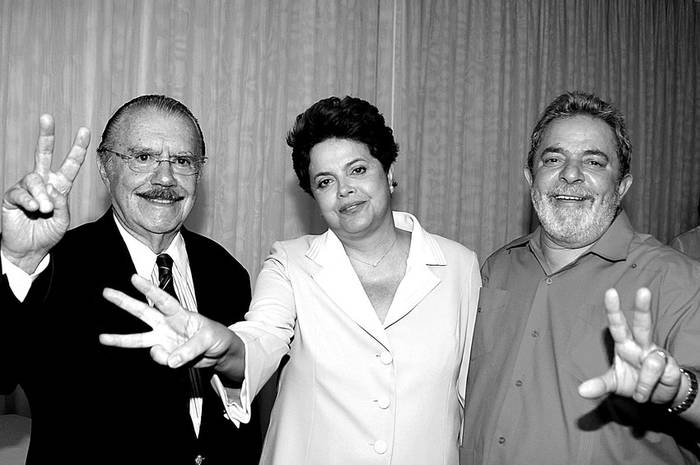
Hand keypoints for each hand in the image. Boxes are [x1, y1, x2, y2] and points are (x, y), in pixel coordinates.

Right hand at [1, 114, 89, 272]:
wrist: (31, 250)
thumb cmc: (48, 233)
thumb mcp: (62, 220)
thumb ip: (61, 205)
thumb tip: (54, 189)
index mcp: (59, 186)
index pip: (70, 164)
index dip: (77, 149)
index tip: (84, 131)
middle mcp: (43, 182)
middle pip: (43, 154)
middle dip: (46, 135)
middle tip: (47, 117)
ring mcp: (26, 188)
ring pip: (34, 179)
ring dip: (41, 195)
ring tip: (43, 210)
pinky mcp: (12, 197)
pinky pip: (20, 193)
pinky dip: (29, 200)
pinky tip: (33, 209)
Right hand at [99, 274, 244, 374]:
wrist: (219, 353)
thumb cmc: (216, 337)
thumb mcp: (208, 339)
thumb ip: (189, 349)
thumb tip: (170, 361)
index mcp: (179, 313)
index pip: (163, 299)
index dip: (149, 289)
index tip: (134, 278)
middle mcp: (167, 324)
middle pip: (142, 312)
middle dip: (124, 302)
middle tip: (106, 292)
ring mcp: (163, 339)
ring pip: (138, 338)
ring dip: (120, 339)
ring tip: (101, 338)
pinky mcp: (164, 353)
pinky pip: (159, 359)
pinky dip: (166, 361)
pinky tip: (177, 360)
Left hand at [578, 287, 682, 404]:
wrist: (659, 396)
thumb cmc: (633, 382)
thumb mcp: (614, 384)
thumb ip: (599, 385)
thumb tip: (581, 391)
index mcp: (624, 344)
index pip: (617, 324)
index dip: (613, 309)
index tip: (610, 291)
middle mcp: (641, 345)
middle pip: (643, 324)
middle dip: (643, 308)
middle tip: (643, 290)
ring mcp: (657, 354)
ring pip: (651, 362)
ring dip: (643, 382)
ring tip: (640, 393)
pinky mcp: (671, 366)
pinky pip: (660, 376)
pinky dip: (650, 388)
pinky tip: (651, 390)